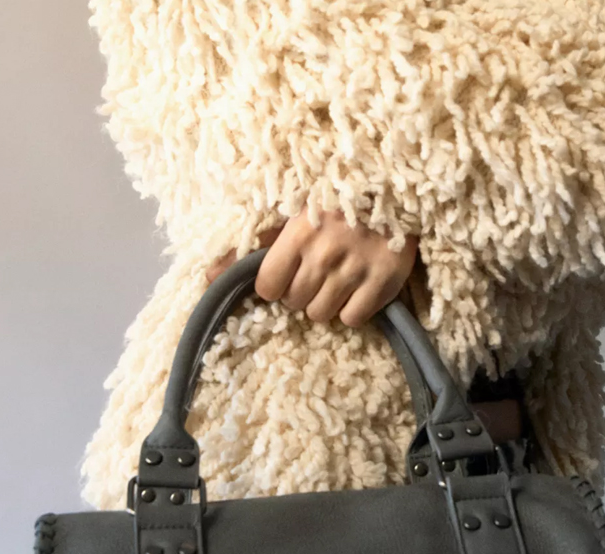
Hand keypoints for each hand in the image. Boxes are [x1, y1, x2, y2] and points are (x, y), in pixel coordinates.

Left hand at [206, 209, 417, 328]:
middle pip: (295, 303)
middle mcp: (324, 254)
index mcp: (298, 234)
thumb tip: (208, 277)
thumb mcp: (291, 211)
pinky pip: (353, 319)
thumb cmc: (337, 197)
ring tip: (338, 278)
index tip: (288, 272)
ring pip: (321, 315)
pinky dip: (353, 309)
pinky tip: (358, 288)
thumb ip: (252, 245)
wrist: (397, 184)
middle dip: (302, 292)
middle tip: (318, 272)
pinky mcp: (383, 283)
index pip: (268, 287)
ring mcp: (355, 270)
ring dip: (326, 303)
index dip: (276, 284)